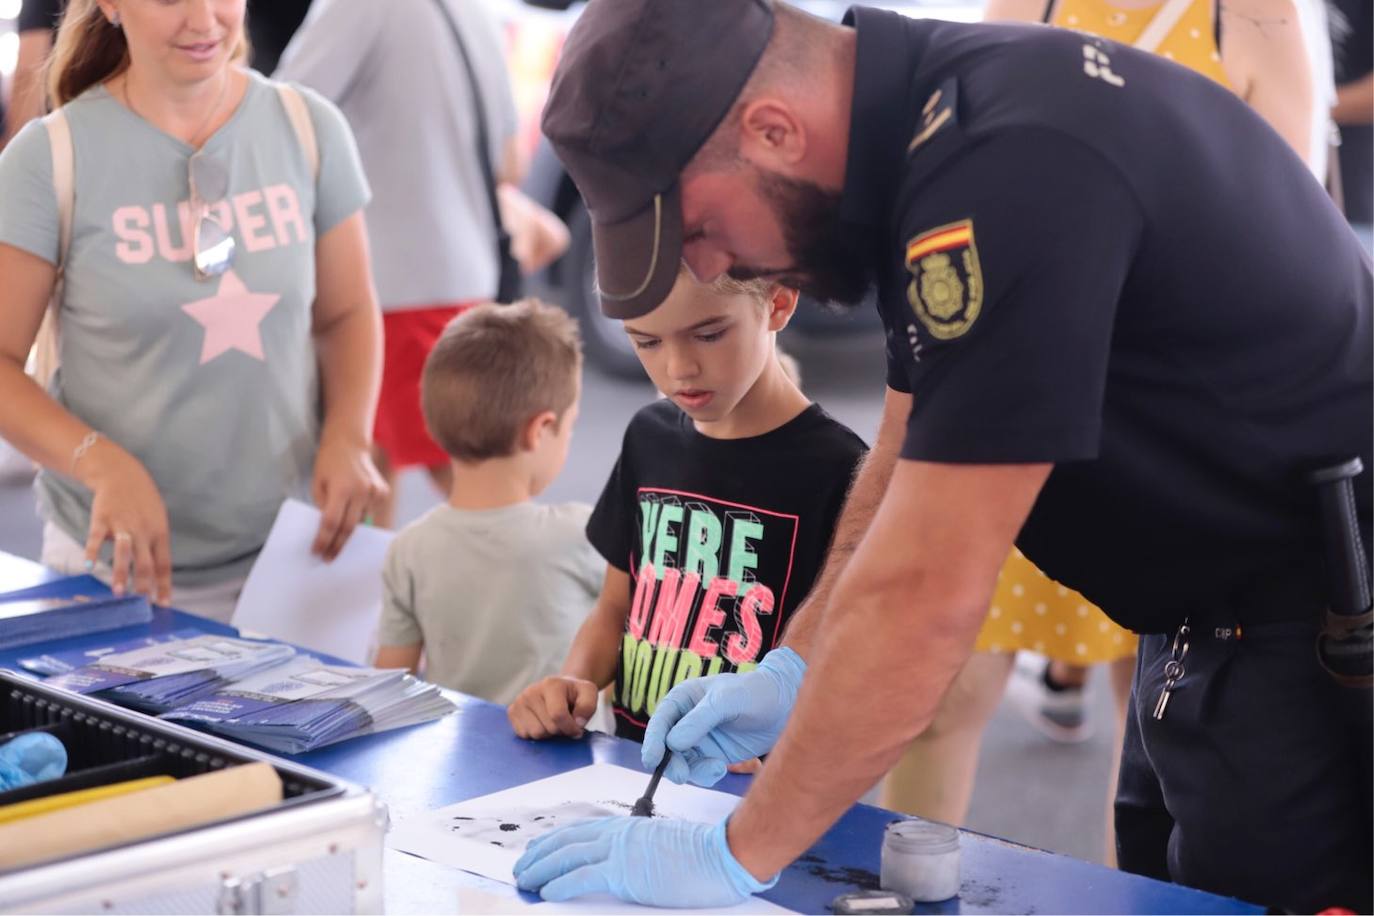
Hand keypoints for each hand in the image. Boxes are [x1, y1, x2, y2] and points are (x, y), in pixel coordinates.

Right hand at [81, 442, 171, 602]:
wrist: (122, 474)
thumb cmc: (142, 502)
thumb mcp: (157, 521)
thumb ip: (155, 546)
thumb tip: (155, 575)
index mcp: (160, 533)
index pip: (164, 564)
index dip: (164, 585)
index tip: (163, 604)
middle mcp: (144, 531)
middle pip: (146, 562)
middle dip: (144, 585)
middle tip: (142, 605)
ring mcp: (123, 525)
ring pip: (125, 552)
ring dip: (122, 573)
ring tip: (119, 593)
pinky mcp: (103, 518)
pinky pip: (97, 537)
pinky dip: (93, 551)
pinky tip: (90, 566)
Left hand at [310, 435, 386, 559]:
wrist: (349, 444)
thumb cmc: (329, 463)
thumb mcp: (318, 484)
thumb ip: (323, 507)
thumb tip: (327, 532)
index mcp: (342, 488)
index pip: (332, 522)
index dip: (324, 540)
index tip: (317, 552)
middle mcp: (361, 490)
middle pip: (349, 528)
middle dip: (337, 545)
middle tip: (328, 558)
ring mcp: (375, 492)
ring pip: (361, 523)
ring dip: (349, 533)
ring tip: (337, 542)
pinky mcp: (383, 492)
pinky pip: (370, 513)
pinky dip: (360, 518)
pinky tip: (352, 515)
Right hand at [508, 676, 598, 738]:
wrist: (559, 689)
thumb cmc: (574, 694)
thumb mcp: (589, 694)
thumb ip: (588, 707)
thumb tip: (577, 723)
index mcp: (551, 684)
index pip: (558, 715)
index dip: (570, 728)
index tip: (577, 729)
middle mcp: (531, 691)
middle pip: (547, 728)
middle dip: (560, 731)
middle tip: (564, 722)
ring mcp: (519, 701)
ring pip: (535, 733)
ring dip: (547, 734)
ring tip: (552, 721)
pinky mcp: (512, 711)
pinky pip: (523, 734)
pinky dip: (535, 734)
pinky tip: (541, 722)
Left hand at [513, 817, 774, 906]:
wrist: (720, 854)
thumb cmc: (698, 854)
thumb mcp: (658, 845)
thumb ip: (633, 850)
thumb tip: (614, 865)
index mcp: (625, 828)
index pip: (577, 831)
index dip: (552, 842)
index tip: (535, 851)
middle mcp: (617, 834)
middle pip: (566, 842)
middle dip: (538, 855)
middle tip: (520, 869)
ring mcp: (620, 852)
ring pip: (567, 857)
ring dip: (541, 869)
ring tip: (525, 880)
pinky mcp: (625, 871)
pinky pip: (583, 877)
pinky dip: (561, 884)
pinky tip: (547, 892)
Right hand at [642, 647, 805, 786]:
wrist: (785, 706)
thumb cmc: (756, 693)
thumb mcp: (727, 700)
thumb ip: (699, 720)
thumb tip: (672, 743)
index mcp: (684, 698)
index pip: (661, 721)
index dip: (653, 741)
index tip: (653, 760)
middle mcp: (686, 720)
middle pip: (666, 746)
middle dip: (671, 762)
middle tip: (682, 775)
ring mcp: (699, 739)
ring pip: (682, 762)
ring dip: (692, 771)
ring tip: (715, 769)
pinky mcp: (713, 754)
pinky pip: (699, 770)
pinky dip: (705, 775)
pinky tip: (720, 770)